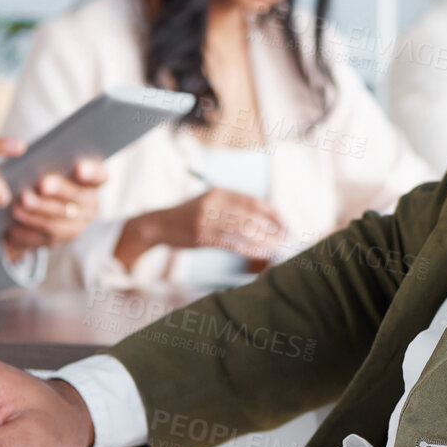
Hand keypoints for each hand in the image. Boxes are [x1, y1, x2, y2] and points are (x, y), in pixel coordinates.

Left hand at [1, 158, 107, 259]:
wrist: (36, 207)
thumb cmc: (44, 177)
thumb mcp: (49, 168)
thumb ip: (49, 163)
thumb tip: (37, 161)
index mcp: (94, 182)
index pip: (100, 176)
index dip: (92, 172)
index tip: (79, 168)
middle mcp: (90, 205)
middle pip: (77, 198)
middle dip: (59, 191)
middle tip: (42, 184)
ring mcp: (76, 226)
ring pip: (58, 221)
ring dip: (37, 213)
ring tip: (19, 205)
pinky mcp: (58, 241)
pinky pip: (43, 238)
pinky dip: (27, 231)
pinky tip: (14, 225)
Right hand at [115, 188, 283, 269]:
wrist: (160, 224)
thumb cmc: (189, 215)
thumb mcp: (209, 202)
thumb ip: (231, 206)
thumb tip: (262, 217)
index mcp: (219, 192)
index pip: (253, 201)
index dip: (272, 212)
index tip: (285, 222)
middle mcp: (214, 203)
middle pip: (251, 215)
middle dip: (272, 228)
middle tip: (286, 237)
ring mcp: (207, 220)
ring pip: (244, 230)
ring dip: (264, 240)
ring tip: (278, 247)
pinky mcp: (202, 236)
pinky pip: (232, 243)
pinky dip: (250, 249)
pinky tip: (262, 254)